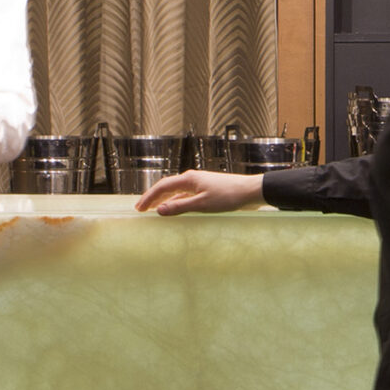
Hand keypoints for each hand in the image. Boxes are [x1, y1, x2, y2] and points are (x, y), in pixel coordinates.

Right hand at [133, 171, 263, 214]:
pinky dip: (176, 202)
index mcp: (189, 179)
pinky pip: (186, 195)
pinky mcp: (207, 190)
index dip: (149, 197)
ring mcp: (199, 184)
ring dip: (164, 200)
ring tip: (154, 209)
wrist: (250, 191)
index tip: (139, 208)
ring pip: (176, 191)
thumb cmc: (228, 196)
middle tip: (141, 208)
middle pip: (167, 187)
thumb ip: (180, 207)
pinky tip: (175, 209)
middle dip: (153, 197)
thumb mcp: (202, 205)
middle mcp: (192, 178)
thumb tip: (160, 210)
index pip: (162, 186)